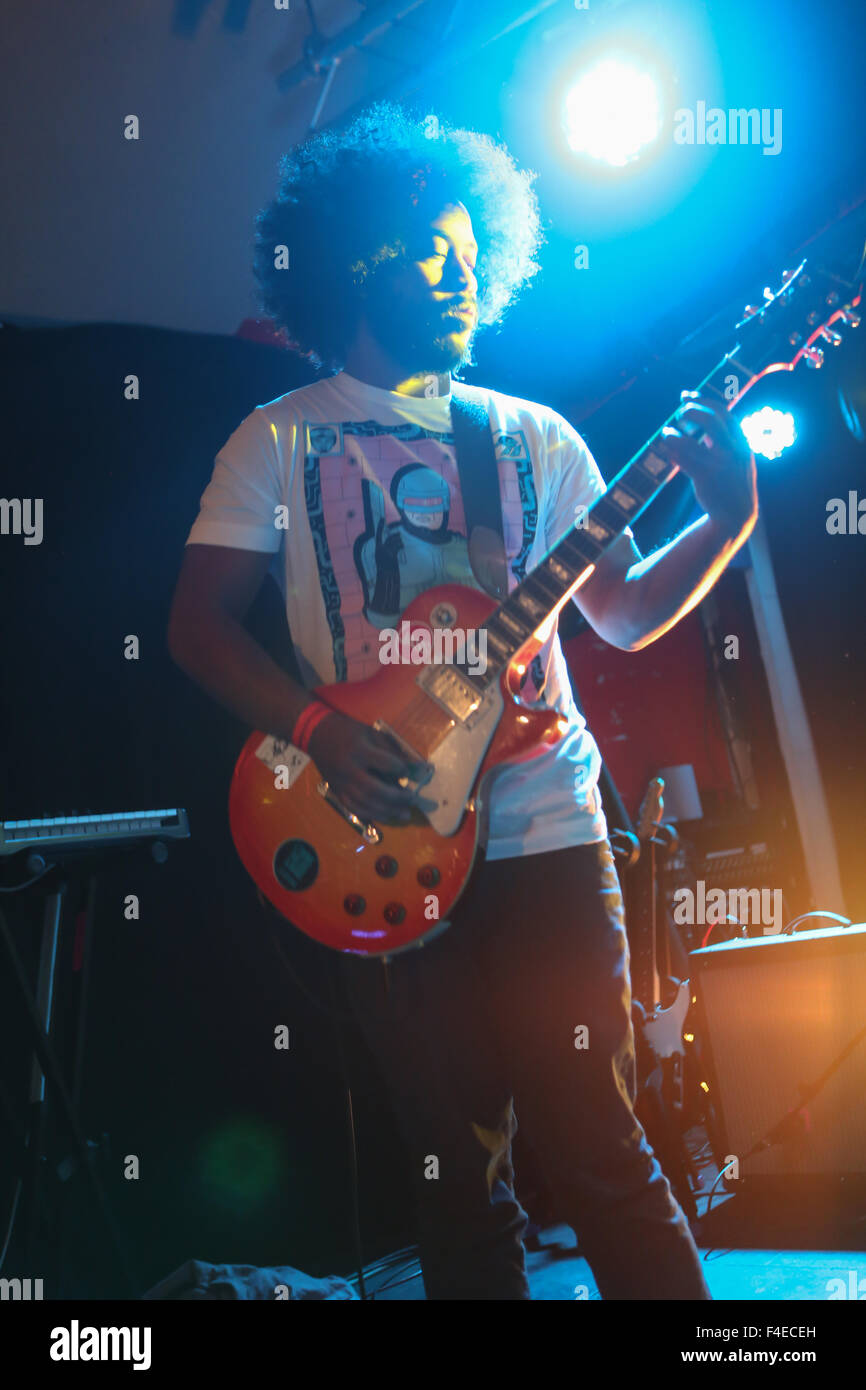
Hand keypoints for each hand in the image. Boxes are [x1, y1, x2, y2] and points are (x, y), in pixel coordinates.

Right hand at [307, 709, 429, 825]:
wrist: (317, 735)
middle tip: (412, 799)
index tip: (407, 772)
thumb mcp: (372, 733)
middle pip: (374, 790)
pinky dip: (372, 815)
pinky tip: (385, 816)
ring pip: (365, 803)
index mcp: (359, 751)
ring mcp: (341, 784)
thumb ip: (393, 751)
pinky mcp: (337, 792)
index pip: (384, 764)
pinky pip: (355, 809)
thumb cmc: (349, 731)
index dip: (399, 769)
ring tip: (404, 814)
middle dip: (396, 798)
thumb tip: (417, 767)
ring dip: (387, 811)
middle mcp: (349, 770)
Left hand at [655, 391, 757, 537]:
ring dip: (676, 433)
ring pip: (695, 441)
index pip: (723, 412)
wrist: (736, 514)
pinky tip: (666, 447)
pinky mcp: (706, 478)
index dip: (703, 401)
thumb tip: (701, 425)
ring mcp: (720, 464)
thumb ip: (721, 441)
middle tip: (679, 412)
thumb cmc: (732, 482)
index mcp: (741, 442)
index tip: (686, 395)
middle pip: (713, 420)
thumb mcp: (736, 458)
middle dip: (692, 411)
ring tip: (666, 432)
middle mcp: (734, 450)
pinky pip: (685, 460)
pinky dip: (673, 450)